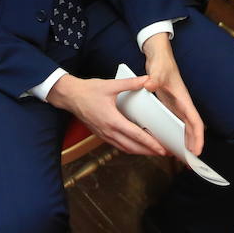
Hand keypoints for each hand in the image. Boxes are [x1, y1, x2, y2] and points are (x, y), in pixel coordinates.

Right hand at [46, 74, 167, 155]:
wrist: (70, 96)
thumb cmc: (88, 91)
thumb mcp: (110, 85)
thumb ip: (130, 83)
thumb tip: (146, 80)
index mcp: (113, 120)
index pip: (136, 136)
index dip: (151, 144)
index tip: (161, 149)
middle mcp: (108, 131)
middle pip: (133, 147)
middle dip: (149, 152)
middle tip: (164, 152)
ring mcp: (104, 135)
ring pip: (125, 149)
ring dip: (140, 152)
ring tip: (152, 151)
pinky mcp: (101, 134)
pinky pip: (117, 145)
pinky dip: (129, 148)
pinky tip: (135, 145)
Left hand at [142, 33, 203, 155]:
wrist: (160, 56)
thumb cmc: (162, 63)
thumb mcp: (158, 71)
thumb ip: (155, 78)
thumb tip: (149, 85)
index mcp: (183, 99)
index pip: (194, 121)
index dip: (197, 137)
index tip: (197, 151)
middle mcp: (182, 105)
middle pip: (192, 129)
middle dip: (193, 146)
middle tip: (191, 164)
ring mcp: (176, 107)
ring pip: (184, 129)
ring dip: (185, 143)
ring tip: (183, 160)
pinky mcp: (170, 107)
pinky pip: (175, 125)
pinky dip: (175, 135)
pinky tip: (170, 144)